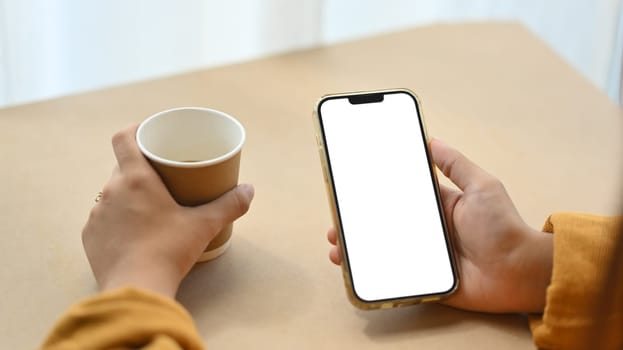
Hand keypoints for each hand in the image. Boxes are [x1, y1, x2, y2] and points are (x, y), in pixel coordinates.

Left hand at [82, 125, 253, 298]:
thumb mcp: (204, 225)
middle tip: (163, 177)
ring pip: (112, 193)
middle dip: (141, 167)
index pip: (125, 138)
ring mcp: (97, 214)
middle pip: (122, 166)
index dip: (136, 129)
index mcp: (135, 179)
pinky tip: (133, 232)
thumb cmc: (169, 250)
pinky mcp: (90, 236)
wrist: (136, 288)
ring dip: (128, 195)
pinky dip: (118, 219)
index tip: (150, 133)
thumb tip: (249, 190)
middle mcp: (110, 191)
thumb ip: (230, 204)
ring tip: (149, 207)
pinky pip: (104, 218)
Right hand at [327, 139, 551, 312]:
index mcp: (436, 208)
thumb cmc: (503, 226)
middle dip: (357, 224)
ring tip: (337, 246)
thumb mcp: (481, 186)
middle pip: (384, 225)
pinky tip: (353, 269)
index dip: (373, 196)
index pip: (397, 198)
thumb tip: (431, 139)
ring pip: (382, 251)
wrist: (518, 272)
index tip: (351, 191)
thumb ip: (455, 164)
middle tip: (335, 223)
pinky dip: (372, 274)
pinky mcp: (425, 279)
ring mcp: (423, 256)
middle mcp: (426, 231)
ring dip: (357, 248)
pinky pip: (394, 276)